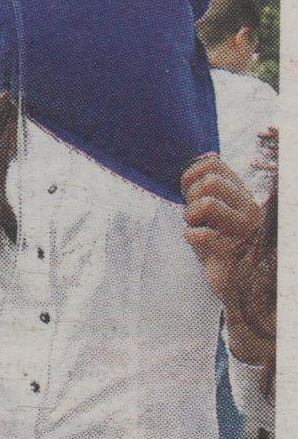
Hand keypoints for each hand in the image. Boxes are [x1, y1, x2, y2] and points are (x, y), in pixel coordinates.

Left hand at [182, 155, 273, 360]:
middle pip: (210, 181)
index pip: (212, 164)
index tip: (190, 194)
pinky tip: (199, 244)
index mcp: (241, 193)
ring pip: (207, 203)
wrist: (238, 282)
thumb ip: (210, 186)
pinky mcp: (231, 251)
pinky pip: (199, 234)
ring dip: (190, 216)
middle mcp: (246, 207)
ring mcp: (241, 229)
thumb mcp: (215, 210)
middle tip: (195, 215)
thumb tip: (205, 155)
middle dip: (191, 196)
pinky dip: (190, 237)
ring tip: (197, 227)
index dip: (190, 176)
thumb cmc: (221, 242)